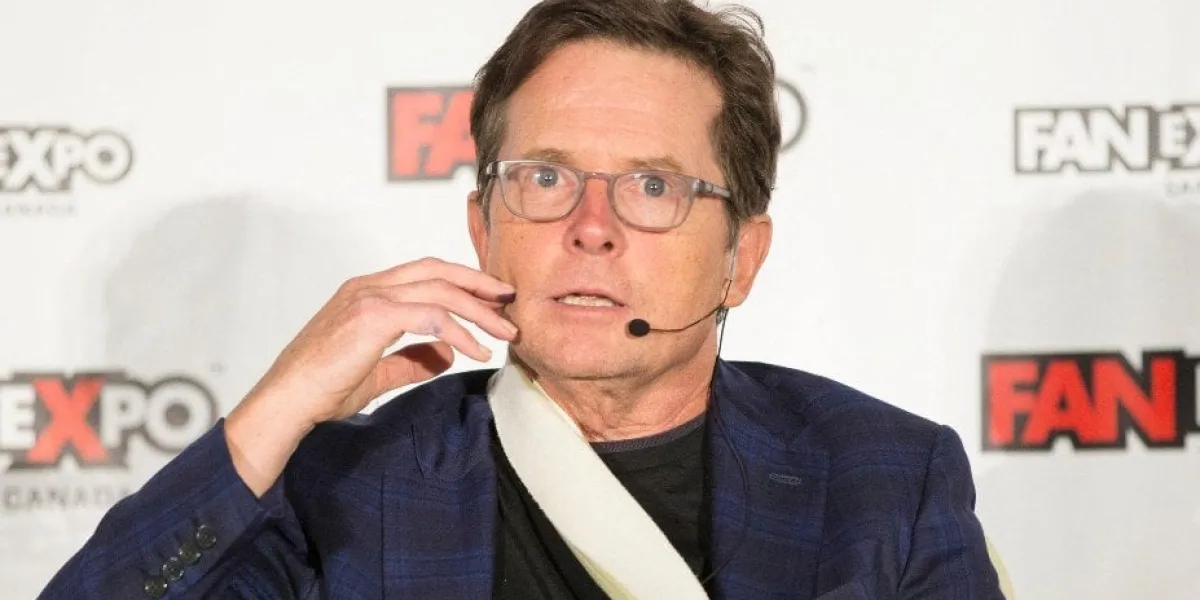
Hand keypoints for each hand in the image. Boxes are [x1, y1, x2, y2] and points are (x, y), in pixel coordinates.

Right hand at [225, 257, 516, 494]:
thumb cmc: (322, 390)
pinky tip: (477, 351)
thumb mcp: (376, 372)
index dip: (463, 282)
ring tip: (505, 333)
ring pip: (440, 290)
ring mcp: (369, 298)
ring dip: (479, 311)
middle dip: (480, 284)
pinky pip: (431, 316)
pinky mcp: (373, 317)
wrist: (287, 403)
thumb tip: (448, 352)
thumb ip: (412, 358)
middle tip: (511, 302)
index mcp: (366, 291)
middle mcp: (368, 286)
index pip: (426, 273)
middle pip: (438, 270)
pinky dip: (460, 331)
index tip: (493, 299)